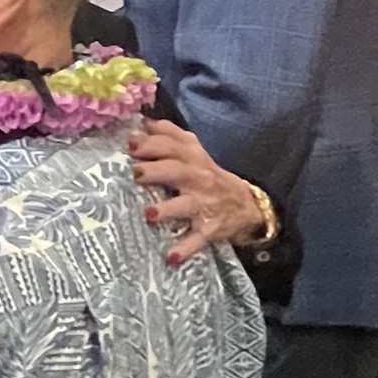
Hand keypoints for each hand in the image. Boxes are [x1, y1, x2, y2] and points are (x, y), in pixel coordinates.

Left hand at [128, 119, 268, 264]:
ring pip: (186, 206)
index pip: (173, 147)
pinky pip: (197, 240)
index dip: (153, 144)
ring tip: (148, 213)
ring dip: (167, 209)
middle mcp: (199, 179)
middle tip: (136, 173)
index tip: (131, 145)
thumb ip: (170, 135)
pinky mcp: (209, 228)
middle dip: (156, 171)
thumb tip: (144, 120)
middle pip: (177, 171)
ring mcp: (204, 205)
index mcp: (193, 159)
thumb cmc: (206, 176)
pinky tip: (170, 257)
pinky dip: (185, 248)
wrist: (246, 205)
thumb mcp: (193, 152)